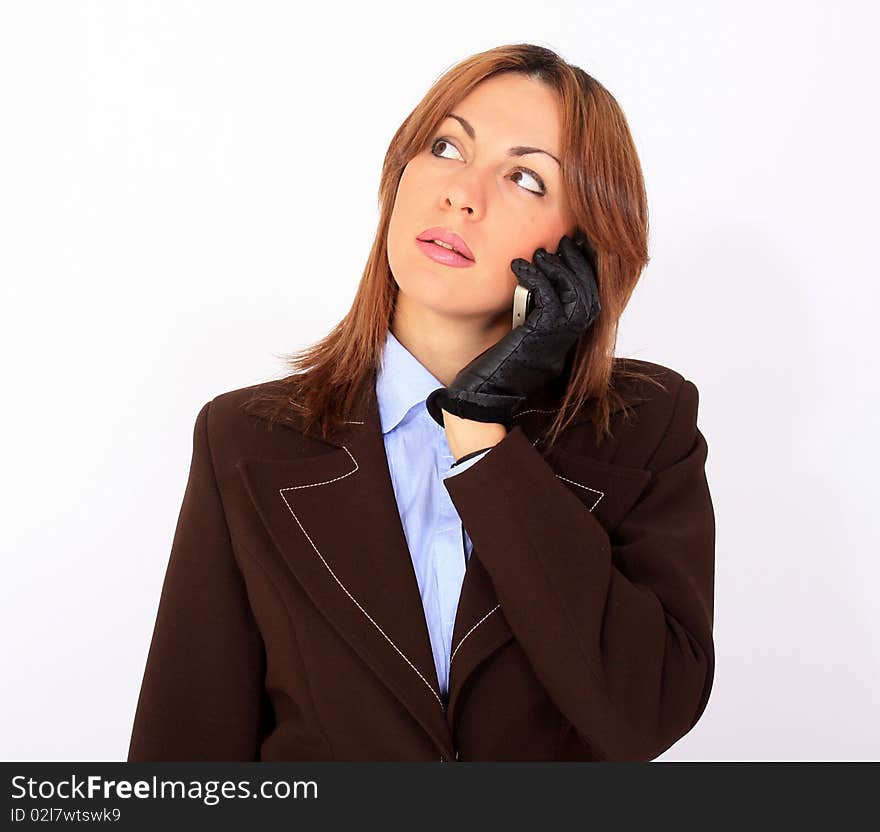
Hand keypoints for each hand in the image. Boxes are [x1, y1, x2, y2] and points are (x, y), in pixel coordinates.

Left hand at [425, 231, 600, 427]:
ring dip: (559, 267)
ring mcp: (557, 340)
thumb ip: (535, 313)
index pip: (590, 299)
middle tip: (564, 242)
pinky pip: (549, 299)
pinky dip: (537, 277)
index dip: (588, 271)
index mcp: (566, 340)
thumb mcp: (522, 335)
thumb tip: (535, 281)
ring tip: (540, 253)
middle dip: (580, 263)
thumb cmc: (495, 368)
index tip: (576, 247)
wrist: (483, 397)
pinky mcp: (540, 337)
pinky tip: (520, 267)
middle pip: (591, 294)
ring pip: (577, 294)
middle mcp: (568, 341)